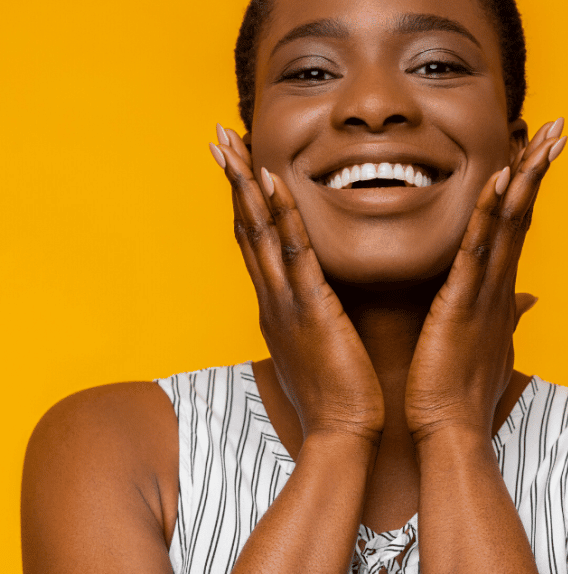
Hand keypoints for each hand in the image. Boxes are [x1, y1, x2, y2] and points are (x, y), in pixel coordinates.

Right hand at [210, 126, 384, 442]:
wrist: (342, 435)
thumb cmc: (334, 394)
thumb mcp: (315, 347)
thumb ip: (309, 319)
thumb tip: (312, 305)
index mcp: (276, 305)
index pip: (255, 243)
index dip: (244, 202)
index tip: (238, 165)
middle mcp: (271, 298)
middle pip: (246, 227)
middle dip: (232, 181)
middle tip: (218, 138)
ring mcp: (285, 302)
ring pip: (259, 232)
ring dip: (244, 185)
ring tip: (230, 145)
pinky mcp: (310, 308)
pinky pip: (294, 251)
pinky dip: (281, 214)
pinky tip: (271, 181)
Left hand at [404, 119, 566, 442]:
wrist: (449, 430)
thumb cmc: (461, 387)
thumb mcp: (488, 342)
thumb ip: (508, 314)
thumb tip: (529, 298)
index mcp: (498, 291)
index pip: (517, 228)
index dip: (530, 188)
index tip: (540, 152)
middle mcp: (500, 285)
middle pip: (523, 215)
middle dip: (540, 169)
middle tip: (558, 127)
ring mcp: (486, 292)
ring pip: (511, 224)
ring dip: (526, 178)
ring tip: (543, 137)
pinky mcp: (464, 303)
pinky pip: (478, 248)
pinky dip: (492, 212)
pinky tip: (502, 179)